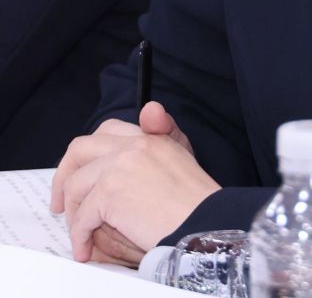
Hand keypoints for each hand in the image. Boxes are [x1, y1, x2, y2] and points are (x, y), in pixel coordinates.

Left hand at [52, 104, 218, 262]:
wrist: (205, 224)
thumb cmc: (196, 201)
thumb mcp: (182, 156)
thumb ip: (163, 132)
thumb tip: (150, 109)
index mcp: (150, 137)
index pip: (108, 130)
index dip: (90, 153)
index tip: (81, 173)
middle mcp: (133, 145)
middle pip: (80, 149)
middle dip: (64, 175)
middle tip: (62, 202)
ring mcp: (119, 166)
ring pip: (76, 185)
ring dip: (73, 213)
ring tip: (81, 234)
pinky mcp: (110, 193)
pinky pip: (82, 215)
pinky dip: (79, 236)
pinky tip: (86, 248)